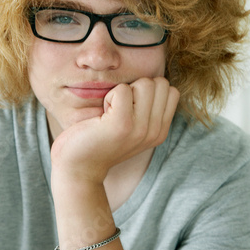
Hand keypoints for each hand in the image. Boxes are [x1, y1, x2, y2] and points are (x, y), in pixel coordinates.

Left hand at [50, 77, 179, 184]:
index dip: (149, 90)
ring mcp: (140, 129)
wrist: (78, 168)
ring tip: (111, 111)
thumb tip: (154, 81)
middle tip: (120, 108)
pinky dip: (109, 95)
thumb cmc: (100, 140)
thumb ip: (148, 109)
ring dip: (123, 91)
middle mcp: (154, 132)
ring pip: (145, 83)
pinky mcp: (121, 124)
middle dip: (138, 87)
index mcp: (160, 131)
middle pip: (160, 83)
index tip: (131, 107)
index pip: (171, 91)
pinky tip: (102, 114)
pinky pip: (123, 89)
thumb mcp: (133, 128)